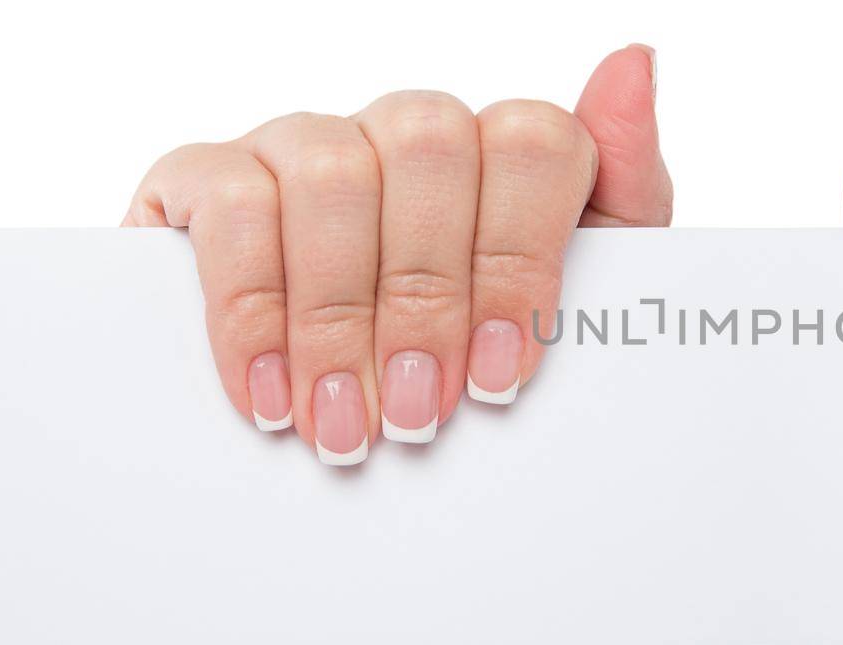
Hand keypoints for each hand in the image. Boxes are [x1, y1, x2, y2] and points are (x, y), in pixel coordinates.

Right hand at [124, 45, 670, 464]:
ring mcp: (307, 142)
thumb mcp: (581, 285)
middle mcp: (404, 130)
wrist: (353, 407)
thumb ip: (624, 181)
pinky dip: (251, 309)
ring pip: (332, 173)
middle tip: (417, 411)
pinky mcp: (208, 174)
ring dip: (337, 316)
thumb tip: (635, 61)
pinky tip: (270, 388)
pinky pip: (231, 201)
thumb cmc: (475, 345)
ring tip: (343, 421)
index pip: (532, 141)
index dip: (519, 260)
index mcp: (500, 149)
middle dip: (425, 302)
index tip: (501, 372)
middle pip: (430, 151)